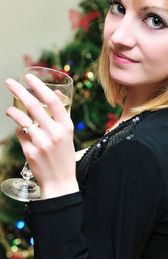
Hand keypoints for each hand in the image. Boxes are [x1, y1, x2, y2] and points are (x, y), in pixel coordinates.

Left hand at [5, 74, 78, 198]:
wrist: (60, 181)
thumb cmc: (64, 154)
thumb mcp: (68, 133)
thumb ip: (61, 114)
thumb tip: (56, 92)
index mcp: (66, 126)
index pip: (53, 101)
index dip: (40, 87)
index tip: (29, 77)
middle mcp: (54, 133)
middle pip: (34, 106)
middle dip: (19, 91)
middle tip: (9, 82)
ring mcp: (41, 143)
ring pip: (22, 120)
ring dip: (13, 112)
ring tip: (9, 110)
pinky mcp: (30, 152)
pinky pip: (20, 134)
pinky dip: (20, 131)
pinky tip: (24, 134)